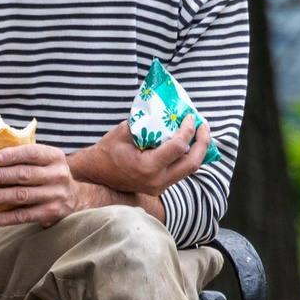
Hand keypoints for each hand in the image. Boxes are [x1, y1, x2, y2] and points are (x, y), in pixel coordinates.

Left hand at [0, 140, 90, 226]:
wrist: (74, 198)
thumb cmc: (47, 174)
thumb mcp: (44, 161)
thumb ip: (24, 156)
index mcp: (55, 156)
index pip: (31, 153)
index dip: (12, 155)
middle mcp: (58, 175)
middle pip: (25, 175)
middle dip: (0, 176)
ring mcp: (56, 195)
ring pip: (22, 196)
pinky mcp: (51, 213)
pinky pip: (24, 216)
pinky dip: (5, 217)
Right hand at [68, 118, 208, 196]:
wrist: (95, 175)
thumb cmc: (107, 151)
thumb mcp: (124, 131)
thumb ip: (146, 124)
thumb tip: (167, 112)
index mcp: (146, 167)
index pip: (177, 148)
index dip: (188, 131)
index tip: (189, 117)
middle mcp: (156, 181)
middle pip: (192, 164)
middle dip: (202, 143)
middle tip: (204, 126)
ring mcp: (159, 187)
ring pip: (189, 169)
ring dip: (197, 150)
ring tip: (199, 133)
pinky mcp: (160, 187)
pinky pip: (180, 172)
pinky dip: (186, 156)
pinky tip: (188, 143)